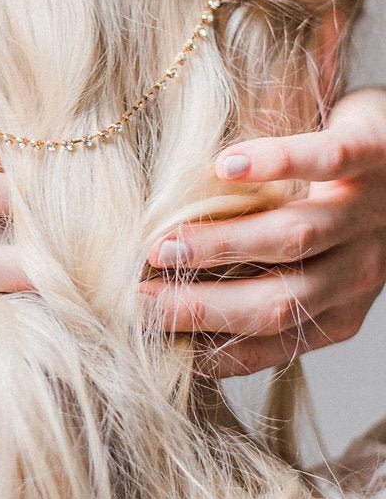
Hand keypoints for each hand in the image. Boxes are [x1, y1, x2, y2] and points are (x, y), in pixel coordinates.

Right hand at [138, 87, 385, 375]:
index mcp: (338, 310)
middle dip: (199, 307)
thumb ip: (252, 285)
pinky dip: (274, 163)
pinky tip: (224, 167)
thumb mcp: (305, 264)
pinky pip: (325, 161)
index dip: (203, 345)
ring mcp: (367, 213)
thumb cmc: (339, 207)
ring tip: (164, 245)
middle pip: (274, 303)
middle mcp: (356, 272)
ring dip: (222, 244)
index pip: (265, 342)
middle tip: (136, 300)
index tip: (142, 334)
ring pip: (292, 239)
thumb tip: (166, 313)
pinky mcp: (374, 153)